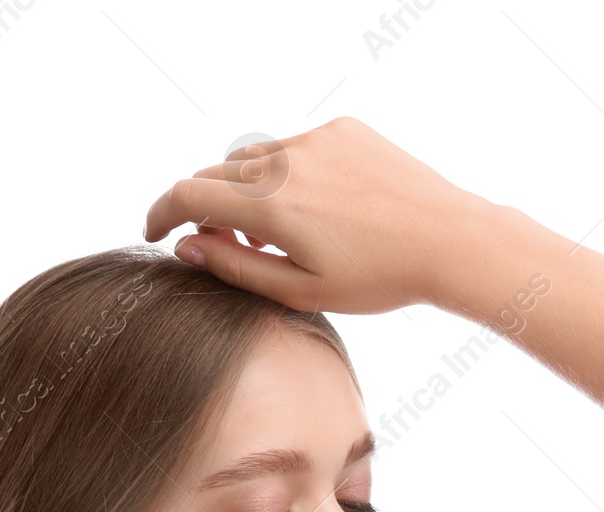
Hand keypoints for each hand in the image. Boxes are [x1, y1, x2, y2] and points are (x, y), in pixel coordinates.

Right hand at [140, 116, 484, 316]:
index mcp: (271, 206)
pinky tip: (316, 210)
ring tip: (274, 234)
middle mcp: (286, 161)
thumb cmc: (380, 278)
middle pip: (216, 174)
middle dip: (205, 208)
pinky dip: (286, 174)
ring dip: (247, 191)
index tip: (154, 232)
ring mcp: (315, 139)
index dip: (161, 213)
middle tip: (220, 244)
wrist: (450, 240)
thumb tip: (186, 247)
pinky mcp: (343, 128)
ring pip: (255, 159)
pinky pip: (295, 146)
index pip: (187, 194)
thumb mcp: (301, 291)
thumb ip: (236, 267)